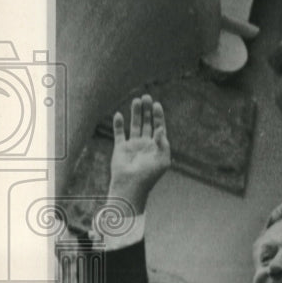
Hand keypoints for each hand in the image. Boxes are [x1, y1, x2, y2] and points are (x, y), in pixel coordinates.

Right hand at [107, 94, 170, 214]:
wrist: (131, 185)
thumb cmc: (149, 175)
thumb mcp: (162, 160)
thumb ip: (163, 143)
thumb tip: (160, 128)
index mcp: (157, 147)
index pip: (158, 127)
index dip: (158, 116)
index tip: (157, 105)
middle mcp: (145, 144)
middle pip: (147, 123)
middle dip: (147, 110)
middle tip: (146, 97)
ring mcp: (133, 145)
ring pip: (135, 125)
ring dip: (135, 113)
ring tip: (136, 100)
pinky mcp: (120, 148)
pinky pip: (119, 133)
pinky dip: (118, 124)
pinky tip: (119, 114)